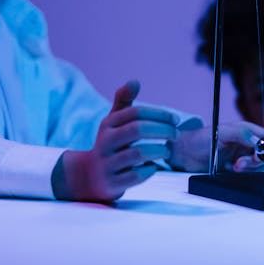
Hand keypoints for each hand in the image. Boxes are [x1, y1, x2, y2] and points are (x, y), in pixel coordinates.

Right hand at [52, 80, 178, 201]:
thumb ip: (124, 101)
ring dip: (159, 150)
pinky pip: (136, 175)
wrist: (87, 176)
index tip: (176, 120)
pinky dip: (149, 170)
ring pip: (138, 153)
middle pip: (138, 130)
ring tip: (166, 150)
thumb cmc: (109, 143)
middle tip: (176, 134)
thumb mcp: (112, 121)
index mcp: (108, 124)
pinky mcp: (112, 183)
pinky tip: (153, 166)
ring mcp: (108, 163)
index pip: (136, 112)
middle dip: (162, 130)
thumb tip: (135, 81)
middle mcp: (105, 142)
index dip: (160, 114)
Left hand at [167, 121, 263, 172]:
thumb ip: (241, 134)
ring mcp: (241, 155)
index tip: (257, 155)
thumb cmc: (200, 138)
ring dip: (247, 168)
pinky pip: (248, 173)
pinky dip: (242, 173)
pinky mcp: (236, 167)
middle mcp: (246, 142)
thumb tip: (257, 140)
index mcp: (245, 130)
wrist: (184, 153)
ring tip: (233, 166)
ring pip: (257, 165)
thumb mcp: (221, 133)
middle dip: (255, 161)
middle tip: (240, 163)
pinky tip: (230, 169)